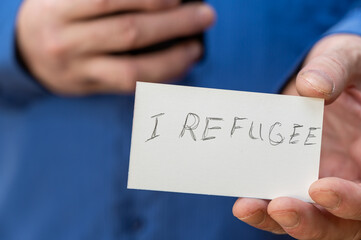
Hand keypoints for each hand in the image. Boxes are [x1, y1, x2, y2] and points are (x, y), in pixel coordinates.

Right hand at [17, 0, 214, 94]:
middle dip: (173, 24)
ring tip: (196, 48)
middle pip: (129, 33)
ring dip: (172, 59)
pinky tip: (179, 66)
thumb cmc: (53, 17)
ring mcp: (80, 71)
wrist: (26, 56)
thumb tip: (158, 0)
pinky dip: (159, 77)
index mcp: (59, 10)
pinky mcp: (92, 89)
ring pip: (133, 70)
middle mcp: (68, 43)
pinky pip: (131, 88)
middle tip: (205, 16)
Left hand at [233, 34, 360, 238]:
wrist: (325, 78)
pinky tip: (244, 201)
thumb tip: (312, 85)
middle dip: (311, 220)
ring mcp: (324, 183)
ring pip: (309, 219)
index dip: (352, 201)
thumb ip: (336, 71)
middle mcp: (353, 178)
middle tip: (279, 208)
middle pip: (341, 221)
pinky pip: (281, 203)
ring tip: (247, 207)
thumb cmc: (345, 70)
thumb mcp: (347, 60)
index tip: (320, 189)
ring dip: (277, 220)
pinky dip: (264, 208)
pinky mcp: (295, 180)